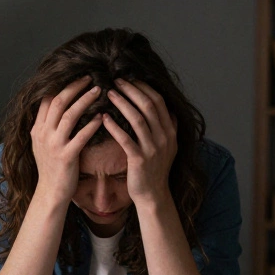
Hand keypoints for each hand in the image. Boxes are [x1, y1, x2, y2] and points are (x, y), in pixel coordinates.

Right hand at [30, 76, 102, 204]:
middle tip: (90, 77)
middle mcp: (43, 134)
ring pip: (69, 116)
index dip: (62, 85)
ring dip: (85, 101)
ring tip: (99, 90)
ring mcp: (53, 145)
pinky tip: (103, 117)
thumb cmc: (52, 168)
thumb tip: (59, 105)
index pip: (47, 99)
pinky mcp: (66, 157)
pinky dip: (92, 125)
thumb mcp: (44, 144)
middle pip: (58, 102)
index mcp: (37, 129)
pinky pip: (80, 136)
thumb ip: (49, 125)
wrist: (50, 193)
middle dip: (74, 87)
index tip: (77, 76)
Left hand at [103, 79, 178, 208]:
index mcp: (171, 131)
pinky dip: (114, 127)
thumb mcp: (168, 147)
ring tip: (108, 94)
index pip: (159, 101)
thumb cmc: (155, 170)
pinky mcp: (140, 160)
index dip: (144, 87)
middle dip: (132, 90)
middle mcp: (165, 138)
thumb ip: (168, 127)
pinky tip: (103, 118)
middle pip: (149, 106)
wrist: (153, 195)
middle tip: (116, 80)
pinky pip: (126, 139)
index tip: (130, 78)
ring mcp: (153, 149)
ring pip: (138, 119)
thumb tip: (168, 109)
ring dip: (122, 104)